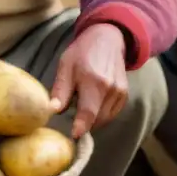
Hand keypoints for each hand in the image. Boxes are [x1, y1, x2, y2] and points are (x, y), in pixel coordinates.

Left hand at [51, 23, 127, 139]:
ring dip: (92, 120)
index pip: (88, 112)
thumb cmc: (82, 52)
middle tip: (71, 119)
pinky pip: (111, 114)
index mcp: (94, 81)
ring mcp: (120, 92)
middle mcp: (111, 89)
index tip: (73, 136)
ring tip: (81, 106)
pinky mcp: (124, 95)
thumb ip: (60, 90)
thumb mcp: (65, 66)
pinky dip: (100, 115)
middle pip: (97, 120)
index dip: (81, 127)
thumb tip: (51, 111)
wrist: (107, 39)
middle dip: (83, 124)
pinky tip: (92, 104)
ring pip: (104, 119)